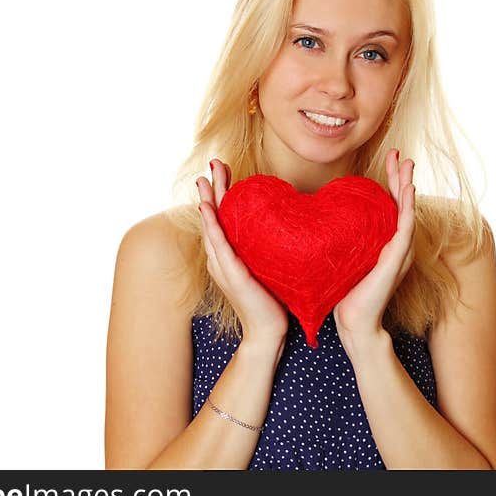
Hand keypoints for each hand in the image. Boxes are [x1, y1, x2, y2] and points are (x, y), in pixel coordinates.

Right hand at [197, 159, 288, 350]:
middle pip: (213, 217)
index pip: (224, 218)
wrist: (269, 333)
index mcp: (231, 254)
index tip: (226, 170)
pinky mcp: (232, 275)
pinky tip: (208, 210)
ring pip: (212, 227)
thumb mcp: (272, 267)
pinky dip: (212, 226)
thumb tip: (289, 227)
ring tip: (206, 179)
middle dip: (213, 188)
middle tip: (214, 162)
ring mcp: (224, 266)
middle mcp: (222, 258)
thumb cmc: (274, 301)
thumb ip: (272, 248)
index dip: (223, 193)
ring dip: (208, 201)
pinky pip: (219, 246)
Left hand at [333, 149, 415, 354]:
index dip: (390, 182)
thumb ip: (339, 241)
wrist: (354, 322)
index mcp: (384, 242)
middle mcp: (396, 244)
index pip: (390, 205)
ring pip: (407, 211)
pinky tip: (408, 192)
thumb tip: (316, 222)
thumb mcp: (341, 260)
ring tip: (407, 165)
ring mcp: (399, 252)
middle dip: (401, 176)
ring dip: (408, 186)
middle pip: (402, 203)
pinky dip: (408, 208)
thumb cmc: (344, 294)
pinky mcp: (397, 260)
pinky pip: (405, 229)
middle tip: (400, 153)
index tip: (388, 160)